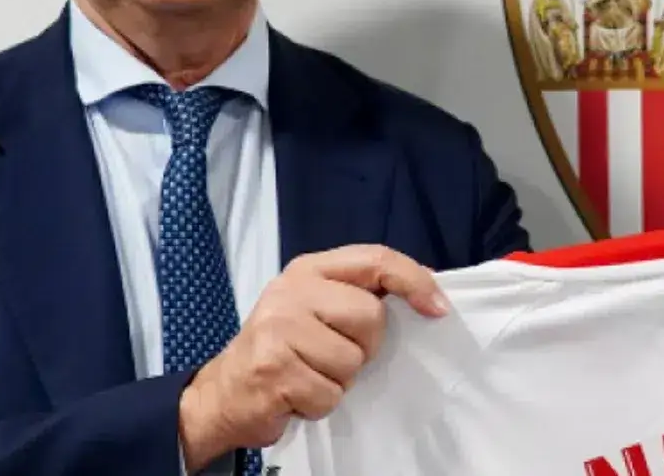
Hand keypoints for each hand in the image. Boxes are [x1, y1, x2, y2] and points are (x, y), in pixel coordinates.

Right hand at [177, 245, 447, 469]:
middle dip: (365, 347)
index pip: (375, 259)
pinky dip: (320, 403)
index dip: (414, 281)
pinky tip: (296, 394)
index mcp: (309, 270)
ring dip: (339, 380)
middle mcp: (291, 292)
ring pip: (352, 362)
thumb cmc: (283, 348)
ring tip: (310, 374)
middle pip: (370, 318)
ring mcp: (278, 330)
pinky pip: (330, 394)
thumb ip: (359, 294)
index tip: (438, 308)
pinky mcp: (273, 370)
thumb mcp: (316, 307)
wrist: (224, 392)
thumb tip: (426, 294)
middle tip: (333, 355)